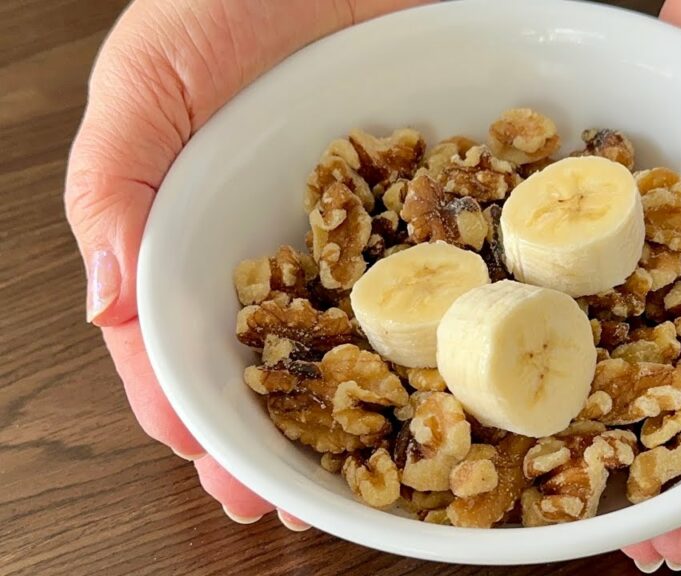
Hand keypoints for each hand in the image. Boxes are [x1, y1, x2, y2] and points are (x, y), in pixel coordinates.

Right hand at [65, 0, 428, 529]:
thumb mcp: (148, 79)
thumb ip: (114, 184)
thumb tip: (106, 306)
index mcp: (197, 231)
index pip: (182, 343)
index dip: (195, 413)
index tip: (220, 472)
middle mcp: (280, 244)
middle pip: (272, 362)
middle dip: (278, 439)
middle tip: (291, 504)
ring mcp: (360, 231)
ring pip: (355, 340)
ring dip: (359, 416)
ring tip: (364, 479)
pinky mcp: (429, 204)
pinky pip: (438, 278)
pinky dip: (440, 336)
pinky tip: (448, 385)